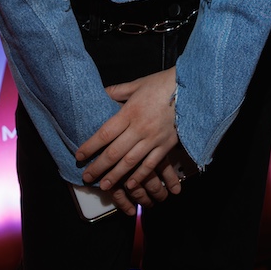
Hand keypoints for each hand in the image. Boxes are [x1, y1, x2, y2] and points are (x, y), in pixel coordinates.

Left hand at [76, 67, 179, 192]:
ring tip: (104, 185)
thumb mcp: (138, 84)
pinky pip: (151, 164)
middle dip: (98, 166)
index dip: (90, 146)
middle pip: (114, 152)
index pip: (105, 133)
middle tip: (86, 177)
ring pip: (130, 162)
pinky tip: (130, 184)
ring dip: (115, 175)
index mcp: (130, 111)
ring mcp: (154, 139)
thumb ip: (118, 91)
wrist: (192, 89)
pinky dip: (139, 176)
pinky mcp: (166, 145)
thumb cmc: (163, 84)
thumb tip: (101, 94)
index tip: (79, 155)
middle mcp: (140, 128)